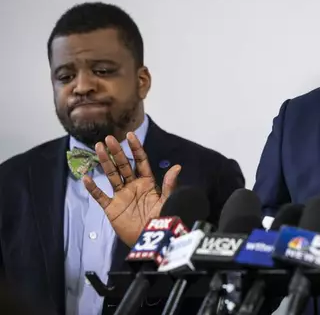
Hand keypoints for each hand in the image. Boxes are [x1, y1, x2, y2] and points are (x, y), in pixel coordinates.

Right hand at [83, 132, 180, 246]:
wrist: (151, 240)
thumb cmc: (162, 220)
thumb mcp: (167, 201)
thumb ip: (170, 184)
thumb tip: (177, 167)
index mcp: (147, 182)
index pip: (140, 161)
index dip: (135, 148)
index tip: (130, 135)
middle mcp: (133, 186)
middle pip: (123, 165)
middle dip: (116, 152)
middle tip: (108, 138)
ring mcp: (121, 196)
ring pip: (111, 175)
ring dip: (104, 162)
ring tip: (98, 148)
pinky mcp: (112, 208)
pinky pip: (101, 196)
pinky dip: (93, 188)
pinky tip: (86, 177)